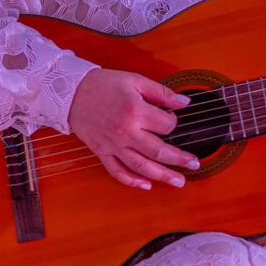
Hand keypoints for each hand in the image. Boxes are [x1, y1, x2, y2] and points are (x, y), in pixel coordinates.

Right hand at [68, 68, 195, 190]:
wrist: (70, 92)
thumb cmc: (103, 84)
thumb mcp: (135, 80)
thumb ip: (161, 93)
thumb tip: (184, 103)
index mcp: (135, 111)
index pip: (166, 125)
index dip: (173, 122)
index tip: (171, 120)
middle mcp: (126, 132)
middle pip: (159, 151)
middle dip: (180, 159)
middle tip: (194, 164)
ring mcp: (113, 145)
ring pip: (142, 166)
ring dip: (162, 176)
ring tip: (179, 181)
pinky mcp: (102, 152)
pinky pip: (117, 171)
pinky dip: (132, 181)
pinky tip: (146, 185)